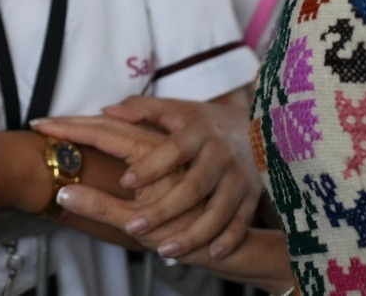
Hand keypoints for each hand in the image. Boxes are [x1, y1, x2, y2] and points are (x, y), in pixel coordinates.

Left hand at [34, 96, 258, 261]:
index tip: (125, 181)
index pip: (173, 150)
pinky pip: (241, 222)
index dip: (150, 166)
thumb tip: (105, 110)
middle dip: (163, 209)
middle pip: (192, 187)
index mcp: (198, 132)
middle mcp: (219, 156)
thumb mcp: (177, 110)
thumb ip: (142, 110)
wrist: (260, 131)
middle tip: (133, 227)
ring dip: (193, 234)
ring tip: (165, 250)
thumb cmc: (207, 123)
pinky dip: (229, 239)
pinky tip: (212, 254)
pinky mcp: (251, 197)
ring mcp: (237, 178)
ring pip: (217, 211)